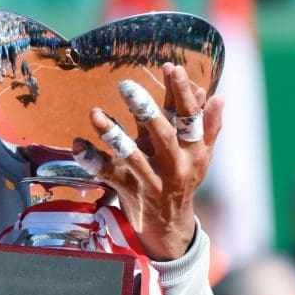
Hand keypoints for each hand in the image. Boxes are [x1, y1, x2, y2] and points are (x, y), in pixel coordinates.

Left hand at [72, 63, 222, 260]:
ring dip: (112, 134)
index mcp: (194, 151)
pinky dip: (91, 159)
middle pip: (163, 135)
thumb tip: (216, 96)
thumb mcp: (200, 155)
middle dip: (146, 110)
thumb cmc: (184, 179)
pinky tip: (78, 143)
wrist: (171, 227)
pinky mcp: (128, 191)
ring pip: (131, 156)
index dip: (181, 93)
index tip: (172, 67)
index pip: (190, 118)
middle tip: (127, 86)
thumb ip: (208, 126)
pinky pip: (107, 174)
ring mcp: (151, 180)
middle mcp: (174, 165)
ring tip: (95, 113)